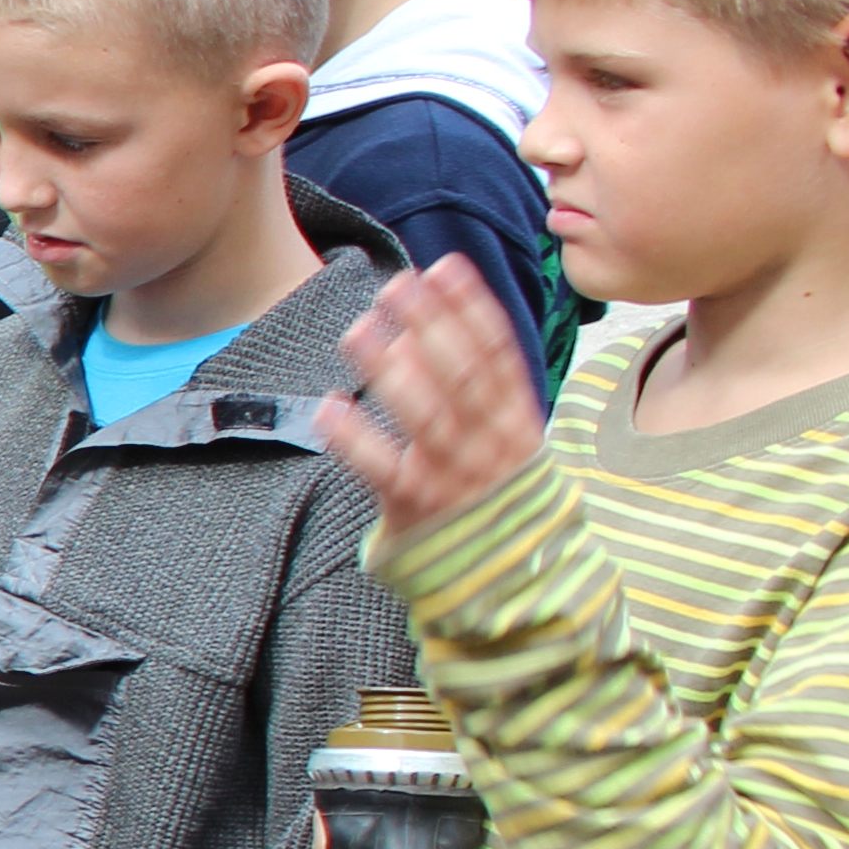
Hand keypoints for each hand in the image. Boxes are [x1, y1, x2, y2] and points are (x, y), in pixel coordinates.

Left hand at [321, 257, 547, 540]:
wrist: (507, 579)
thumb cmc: (491, 492)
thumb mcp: (502, 438)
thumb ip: (473, 386)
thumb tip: (419, 329)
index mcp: (520, 422)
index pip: (499, 354)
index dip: (471, 308)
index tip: (444, 268)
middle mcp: (492, 446)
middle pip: (463, 375)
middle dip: (430, 325)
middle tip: (395, 285)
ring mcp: (455, 477)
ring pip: (426, 415)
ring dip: (390, 369)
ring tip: (358, 329)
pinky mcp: (416, 508)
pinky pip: (383, 469)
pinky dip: (355, 438)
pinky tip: (329, 406)